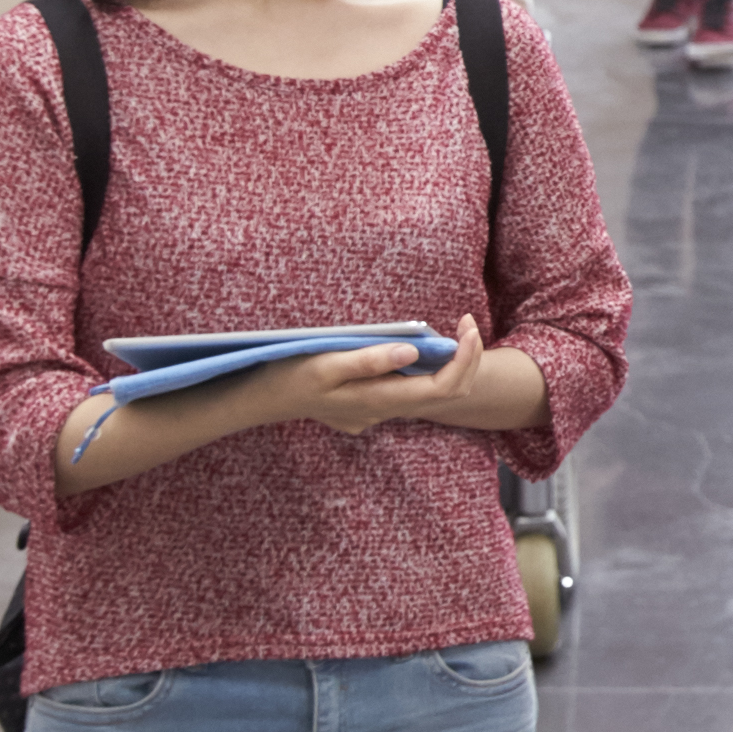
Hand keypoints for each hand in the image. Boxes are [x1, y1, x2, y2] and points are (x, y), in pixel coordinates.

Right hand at [285, 315, 489, 435]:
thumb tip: (414, 353)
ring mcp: (380, 410)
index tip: (468, 326)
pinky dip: (432, 368)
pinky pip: (415, 390)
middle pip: (448, 393)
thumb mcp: (326, 364)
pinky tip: (426, 346)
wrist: (264, 398)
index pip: (443, 388)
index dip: (465, 358)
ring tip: (455, 330)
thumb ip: (370, 360)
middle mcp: (386, 410)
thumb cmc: (292, 375)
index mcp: (380, 399)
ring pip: (433, 393)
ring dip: (452, 362)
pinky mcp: (373, 403)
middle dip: (467, 358)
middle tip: (467, 321)